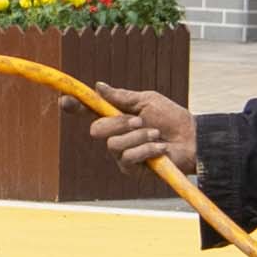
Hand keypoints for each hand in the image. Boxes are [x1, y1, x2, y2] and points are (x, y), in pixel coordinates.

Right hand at [84, 86, 199, 168]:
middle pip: (96, 129)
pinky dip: (146, 149)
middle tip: (140, 120)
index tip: (64, 100)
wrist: (192, 139)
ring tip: (157, 135)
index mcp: (117, 117)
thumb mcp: (147, 101)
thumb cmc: (172, 119)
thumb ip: (122, 97)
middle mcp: (115, 136)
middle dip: (119, 123)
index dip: (75, 107)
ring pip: (113, 144)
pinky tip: (160, 148)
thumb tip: (98, 86)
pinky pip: (127, 158)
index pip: (90, 112)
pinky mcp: (131, 169)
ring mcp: (122, 154)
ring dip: (138, 136)